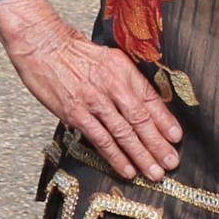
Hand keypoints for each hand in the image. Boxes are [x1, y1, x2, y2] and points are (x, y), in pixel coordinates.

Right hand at [0, 0, 181, 181]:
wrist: (42, 45)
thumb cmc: (75, 52)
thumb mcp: (109, 58)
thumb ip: (127, 80)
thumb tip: (146, 104)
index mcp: (123, 70)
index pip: (150, 99)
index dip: (165, 121)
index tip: (176, 138)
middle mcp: (112, 86)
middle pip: (140, 120)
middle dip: (158, 145)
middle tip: (171, 163)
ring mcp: (93, 101)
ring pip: (123, 133)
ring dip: (141, 156)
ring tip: (154, 172)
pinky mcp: (75, 113)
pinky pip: (100, 139)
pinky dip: (115, 156)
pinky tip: (126, 169)